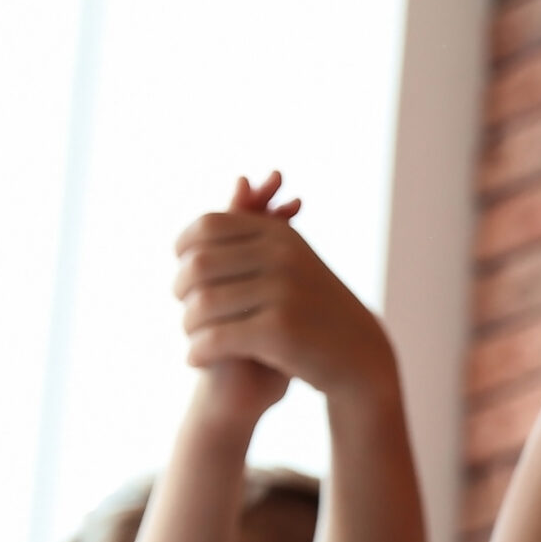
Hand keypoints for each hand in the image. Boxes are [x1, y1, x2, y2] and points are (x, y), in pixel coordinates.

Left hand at [173, 174, 392, 402]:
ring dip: (187, 325)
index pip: (208, 225)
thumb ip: (262, 227)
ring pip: (202, 304)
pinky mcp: (280, 331)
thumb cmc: (316, 310)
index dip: (183, 248)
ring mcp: (283, 292)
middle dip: (181, 289)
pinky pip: (215, 339)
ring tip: (191, 337)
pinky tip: (194, 359)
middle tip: (184, 310)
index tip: (183, 272)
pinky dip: (197, 351)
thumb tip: (238, 182)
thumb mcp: (294, 260)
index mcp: (280, 235)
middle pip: (198, 264)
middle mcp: (282, 256)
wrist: (360, 358)